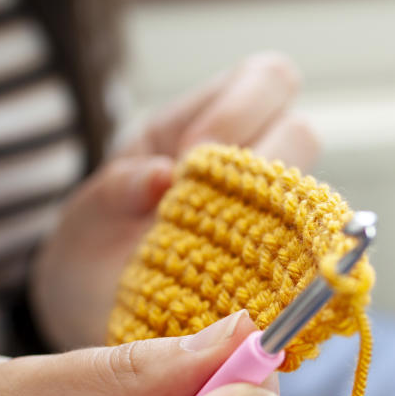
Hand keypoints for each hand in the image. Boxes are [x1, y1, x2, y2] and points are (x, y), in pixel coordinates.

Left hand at [31, 52, 320, 350]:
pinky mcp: (276, 263)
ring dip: (275, 217)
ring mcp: (264, 214)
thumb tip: (162, 175)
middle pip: (301, 131)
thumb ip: (113, 192)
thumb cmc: (91, 255)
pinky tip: (242, 282)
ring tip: (227, 247)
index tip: (191, 162)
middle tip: (213, 208)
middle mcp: (242, 164)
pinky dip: (282, 264)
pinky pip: (305, 254)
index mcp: (196, 127)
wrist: (95, 316)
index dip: (238, 114)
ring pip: (310, 194)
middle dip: (260, 165)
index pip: (265, 79)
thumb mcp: (85, 219)